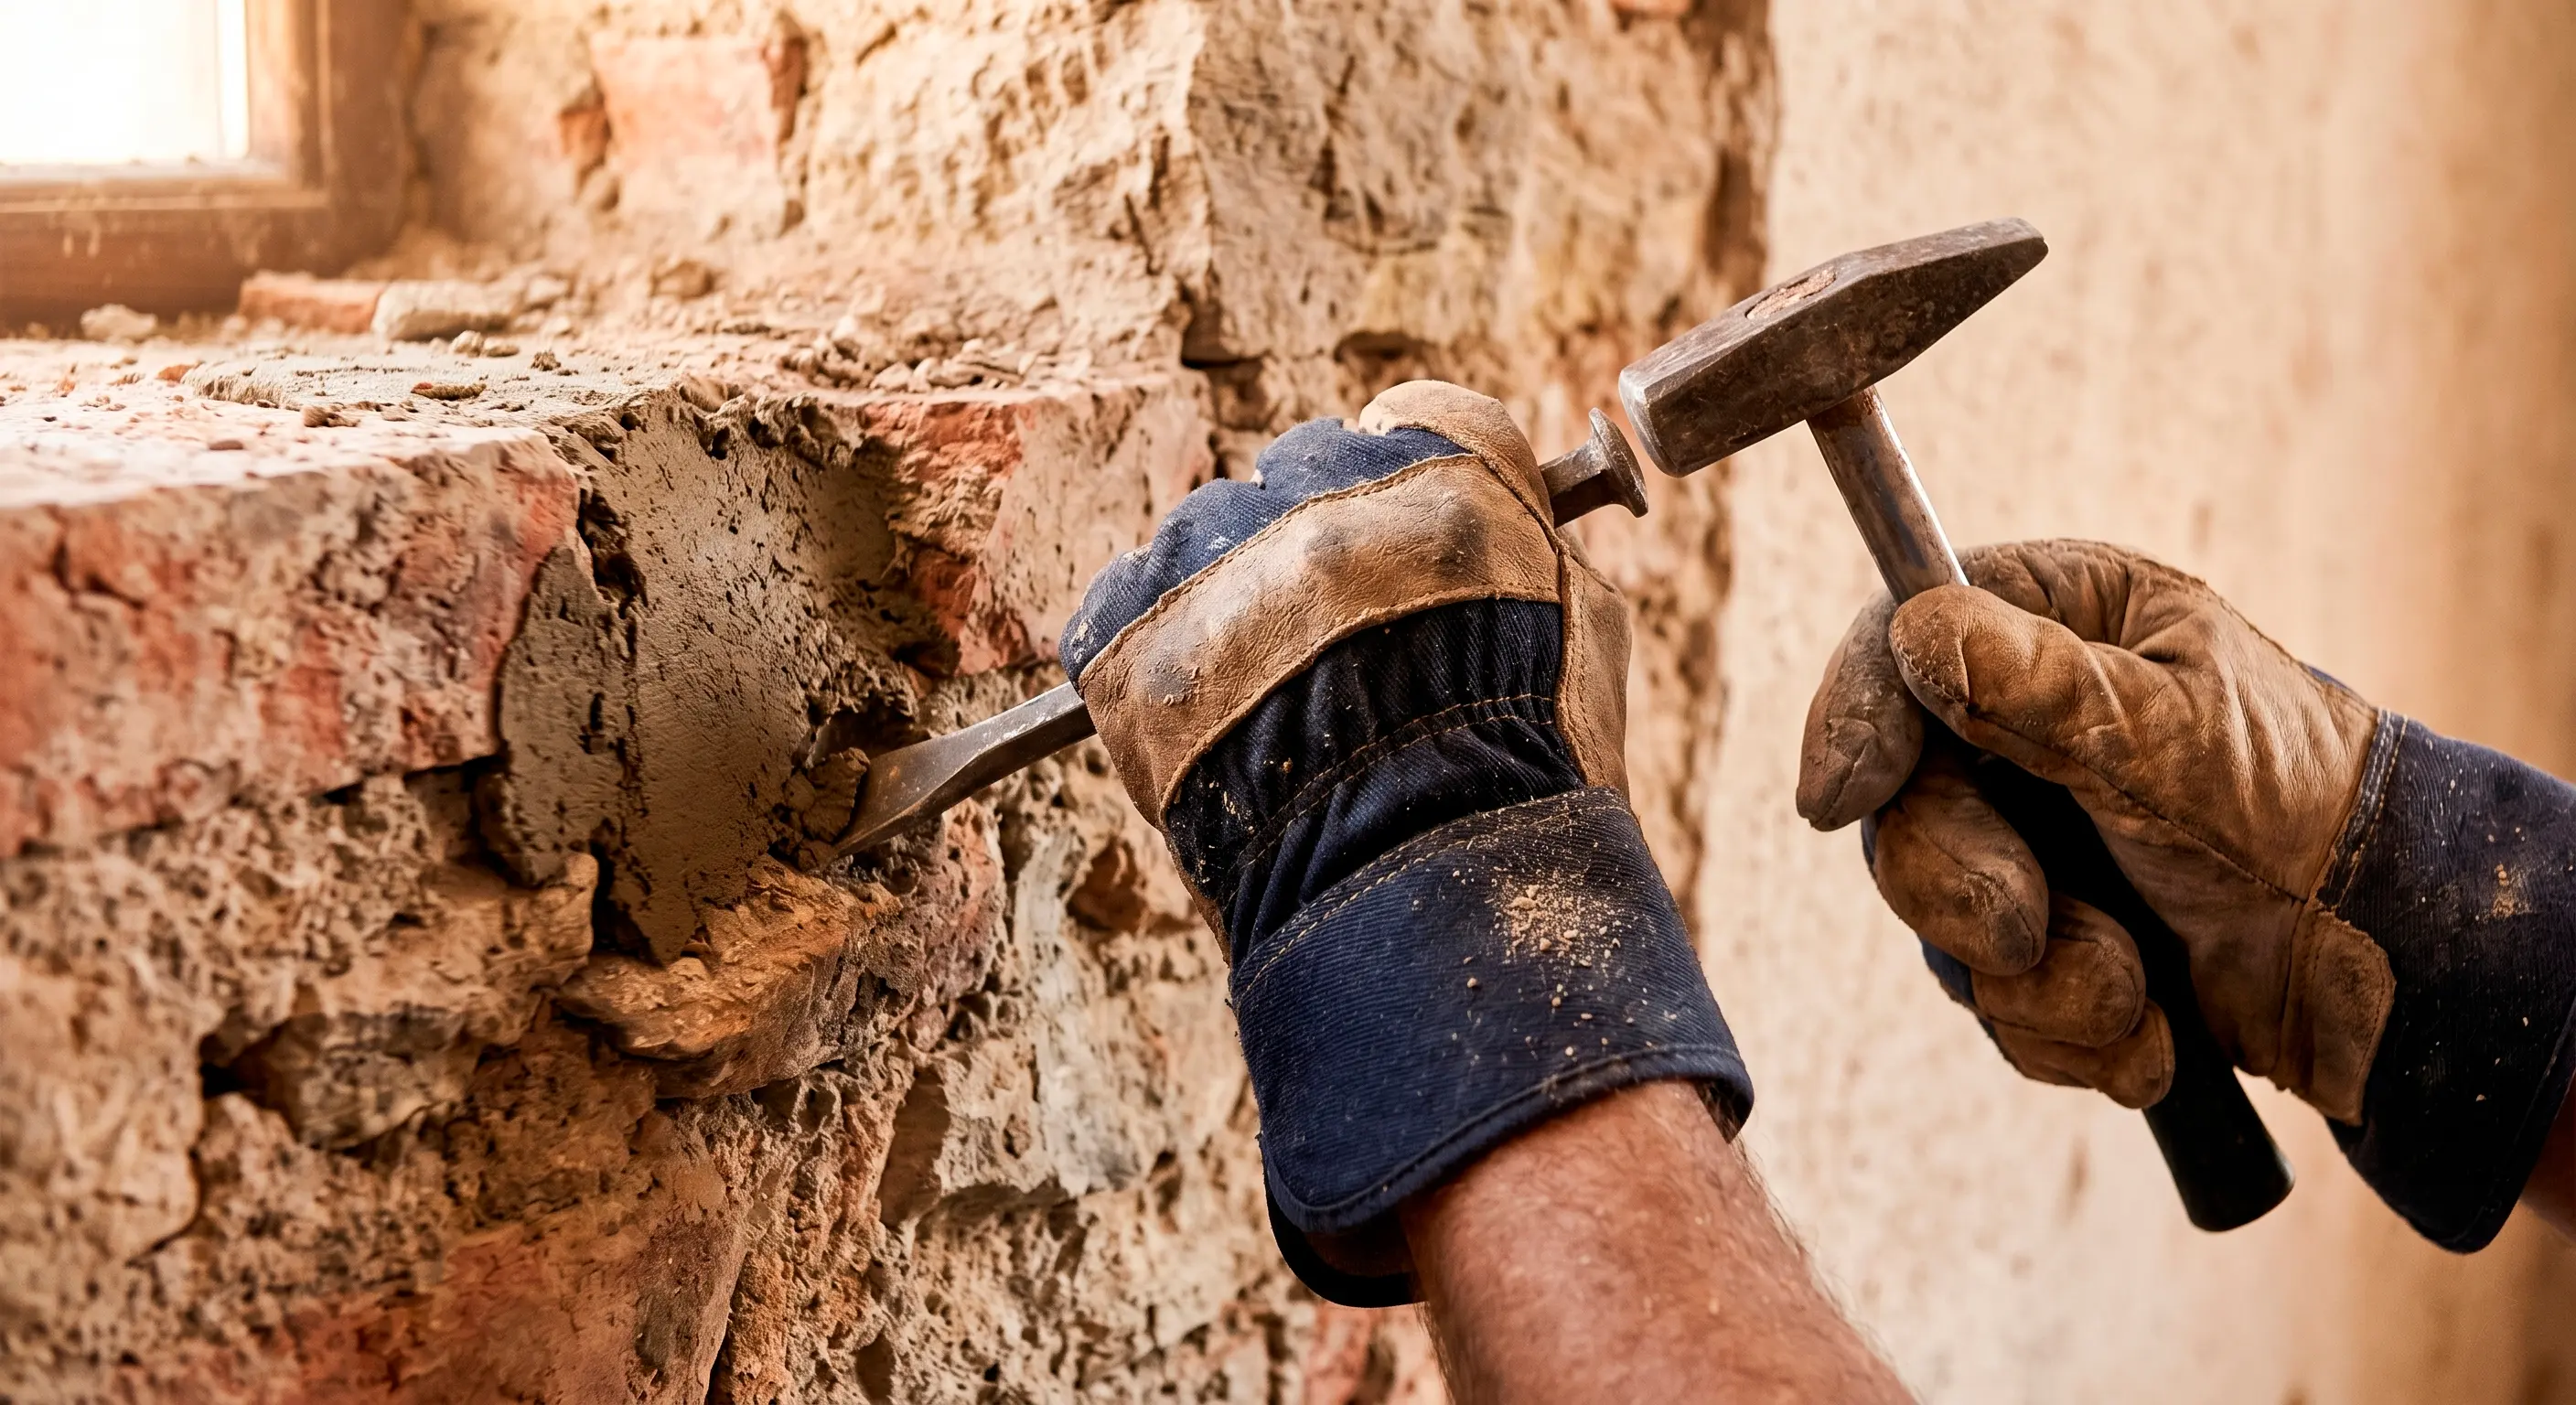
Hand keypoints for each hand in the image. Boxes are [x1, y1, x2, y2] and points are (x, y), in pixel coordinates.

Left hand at [1061, 382, 1747, 1304]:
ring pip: (1210, 537)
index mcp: (1445, 469)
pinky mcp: (1129, 626)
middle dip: (1322, 543)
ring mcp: (1216, 550)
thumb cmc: (1524, 774)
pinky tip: (1204, 723)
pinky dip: (1154, 657)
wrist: (1415, 884)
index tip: (1409, 540)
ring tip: (1276, 710)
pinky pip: (1123, 607)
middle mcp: (1322, 485)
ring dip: (1235, 600)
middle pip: (1304, 471)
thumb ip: (1542, 553)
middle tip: (1342, 643)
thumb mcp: (1589, 639)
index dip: (1415, 486)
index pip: (1417, 420)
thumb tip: (1521, 525)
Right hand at [1798, 540, 2392, 1120]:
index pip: (1901, 642)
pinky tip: (2150, 1029)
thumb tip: (1915, 633)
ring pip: (1937, 920)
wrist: (2396, 963)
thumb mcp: (2176, 735)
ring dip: (2036, 982)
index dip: (1854, 718)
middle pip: (1901, 803)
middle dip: (1961, 888)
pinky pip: (1994, 1001)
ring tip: (2134, 992)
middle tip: (2028, 929)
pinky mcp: (2046, 941)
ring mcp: (2028, 838)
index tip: (1843, 800)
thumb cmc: (2309, 808)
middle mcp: (2022, 725)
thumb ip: (2041, 687)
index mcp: (2059, 625)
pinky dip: (2067, 1034)